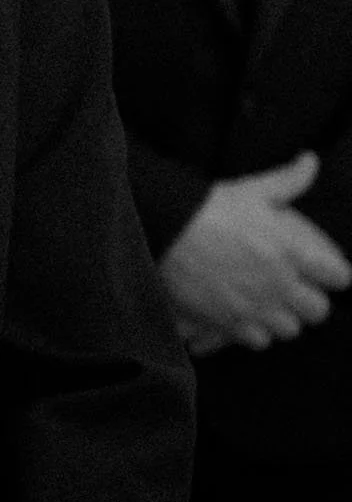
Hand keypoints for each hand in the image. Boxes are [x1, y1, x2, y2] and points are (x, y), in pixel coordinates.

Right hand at [159, 153, 350, 350]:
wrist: (167, 231)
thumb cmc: (211, 209)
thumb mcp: (254, 189)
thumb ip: (289, 179)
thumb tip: (310, 160)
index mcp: (294, 252)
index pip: (339, 277)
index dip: (334, 273)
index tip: (324, 270)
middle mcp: (280, 285)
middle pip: (318, 311)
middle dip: (310, 301)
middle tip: (295, 289)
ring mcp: (255, 308)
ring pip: (289, 329)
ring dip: (283, 318)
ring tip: (269, 305)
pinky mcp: (229, 323)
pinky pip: (258, 341)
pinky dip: (254, 332)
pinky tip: (244, 316)